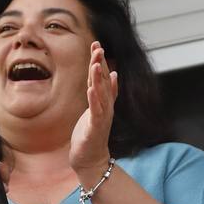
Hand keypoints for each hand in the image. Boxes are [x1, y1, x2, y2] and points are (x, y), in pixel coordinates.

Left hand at [70, 41, 116, 181]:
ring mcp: (102, 117)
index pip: (103, 77)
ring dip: (98, 79)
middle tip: (98, 48)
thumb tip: (113, 73)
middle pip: (104, 82)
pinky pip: (96, 112)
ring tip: (95, 64)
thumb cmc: (91, 135)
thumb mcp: (96, 109)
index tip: (96, 43)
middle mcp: (106, 107)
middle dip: (100, 64)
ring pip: (101, 94)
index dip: (99, 60)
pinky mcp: (96, 128)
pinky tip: (91, 89)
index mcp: (104, 102)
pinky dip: (94, 100)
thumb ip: (103, 91)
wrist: (91, 159)